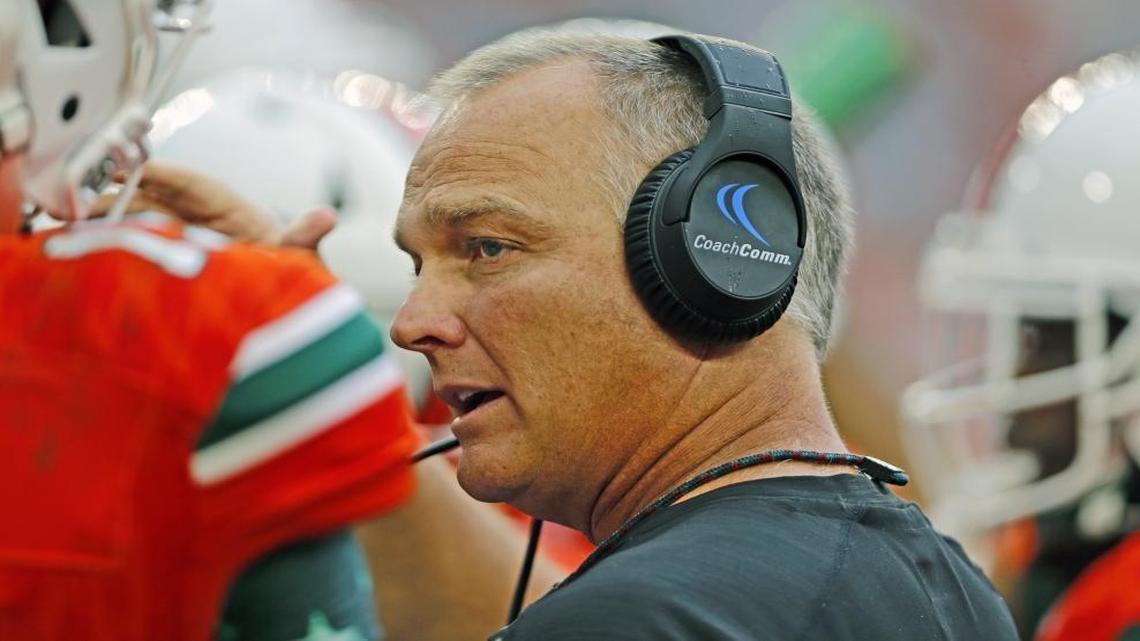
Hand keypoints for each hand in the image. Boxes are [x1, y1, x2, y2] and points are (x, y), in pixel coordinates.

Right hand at [90, 161, 337, 249]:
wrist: (284, 303)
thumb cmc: (289, 273)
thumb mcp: (297, 256)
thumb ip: (304, 238)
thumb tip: (326, 217)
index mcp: (229, 205)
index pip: (190, 182)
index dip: (160, 173)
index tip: (132, 170)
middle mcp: (201, 214)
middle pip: (155, 195)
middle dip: (122, 193)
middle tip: (86, 199)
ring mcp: (183, 234)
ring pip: (140, 217)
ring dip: (111, 217)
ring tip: (76, 223)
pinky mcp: (171, 255)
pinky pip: (140, 243)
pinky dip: (116, 242)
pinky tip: (87, 248)